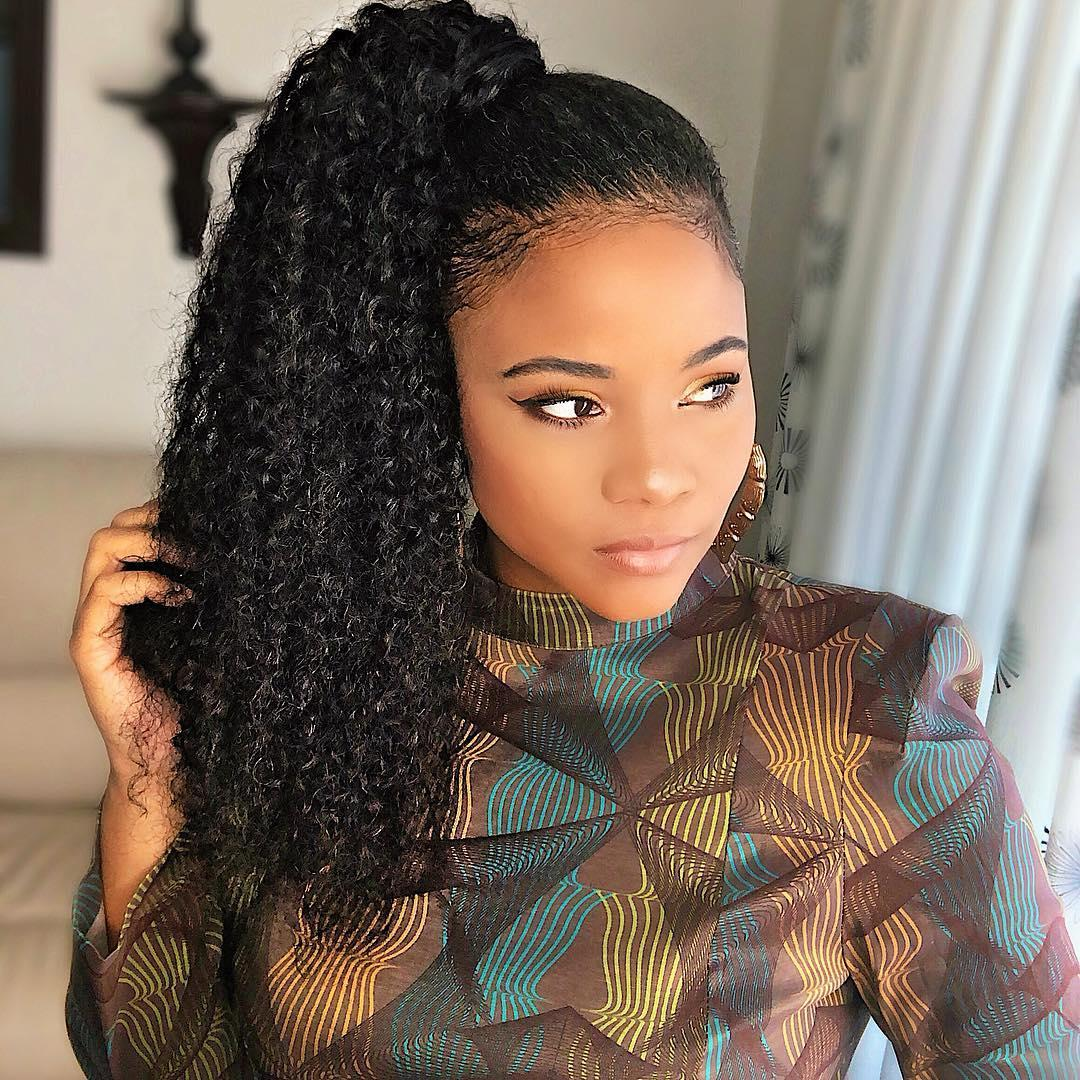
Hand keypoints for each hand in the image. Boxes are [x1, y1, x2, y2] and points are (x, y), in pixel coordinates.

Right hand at [68, 497, 192, 790]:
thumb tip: (254, 556)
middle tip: (198, 533)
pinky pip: (106, 592)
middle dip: (154, 519)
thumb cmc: (199, 701)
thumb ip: (216, 597)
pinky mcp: (90, 649)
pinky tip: (181, 596)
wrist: (174, 761)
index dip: (163, 515)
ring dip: (151, 542)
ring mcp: (95, 625)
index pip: (131, 532)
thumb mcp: (214, 635)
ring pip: (102, 549)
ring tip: (191, 558)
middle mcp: (107, 606)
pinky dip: (145, 581)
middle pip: (111, 531)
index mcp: (133, 600)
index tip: (206, 517)